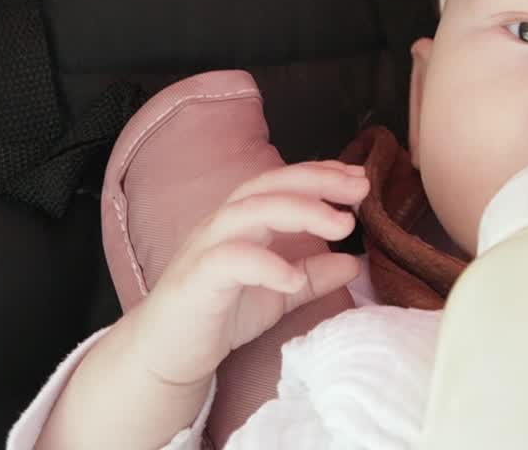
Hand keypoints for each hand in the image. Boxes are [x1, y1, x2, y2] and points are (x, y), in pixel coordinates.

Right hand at [125, 160, 366, 389]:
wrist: (167, 353)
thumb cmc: (221, 313)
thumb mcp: (279, 292)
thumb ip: (313, 274)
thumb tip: (354, 262)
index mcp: (244, 220)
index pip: (282, 182)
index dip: (321, 175)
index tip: (359, 177)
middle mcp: (224, 224)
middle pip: (269, 186)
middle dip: (318, 182)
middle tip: (360, 188)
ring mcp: (206, 248)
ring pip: (251, 211)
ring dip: (301, 212)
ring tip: (342, 225)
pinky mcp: (195, 279)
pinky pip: (230, 260)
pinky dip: (266, 265)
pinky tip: (294, 279)